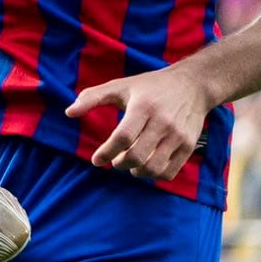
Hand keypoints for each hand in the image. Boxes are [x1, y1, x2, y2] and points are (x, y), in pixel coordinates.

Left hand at [66, 65, 214, 181]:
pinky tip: (145, 167)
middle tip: (114, 161)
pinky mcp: (189, 146)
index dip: (107, 152)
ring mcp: (178, 136)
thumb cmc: (149, 86)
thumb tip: (69, 112)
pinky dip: (154, 175)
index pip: (122, 137)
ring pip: (153, 167)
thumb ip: (92, 97)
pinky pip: (169, 172)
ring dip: (136, 172)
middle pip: (137, 156)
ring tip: (129, 164)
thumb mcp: (120, 86)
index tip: (96, 160)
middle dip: (119, 164)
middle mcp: (163, 122)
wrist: (191, 86)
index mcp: (143, 107)